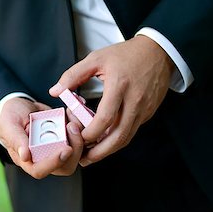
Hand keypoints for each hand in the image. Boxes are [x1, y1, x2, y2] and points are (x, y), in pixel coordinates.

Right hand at [0, 97, 83, 178]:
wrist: (19, 106)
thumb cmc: (9, 118)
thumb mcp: (9, 125)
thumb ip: (16, 140)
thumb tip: (25, 156)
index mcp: (27, 160)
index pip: (40, 170)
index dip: (54, 163)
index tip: (66, 149)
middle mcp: (44, 157)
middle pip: (65, 165)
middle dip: (74, 148)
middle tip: (73, 126)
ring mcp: (56, 148)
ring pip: (76, 152)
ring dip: (79, 135)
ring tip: (73, 117)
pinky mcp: (65, 138)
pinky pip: (78, 137)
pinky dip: (80, 124)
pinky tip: (72, 112)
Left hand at [49, 35, 173, 165]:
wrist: (157, 52)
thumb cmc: (124, 54)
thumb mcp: (95, 58)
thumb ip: (72, 75)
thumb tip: (55, 92)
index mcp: (119, 86)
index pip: (105, 118)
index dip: (91, 133)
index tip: (78, 137)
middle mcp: (134, 101)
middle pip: (119, 136)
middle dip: (101, 152)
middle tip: (85, 159)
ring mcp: (144, 109)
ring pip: (127, 137)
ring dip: (110, 149)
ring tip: (93, 154)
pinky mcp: (149, 112)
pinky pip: (133, 130)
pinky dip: (119, 138)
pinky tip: (106, 140)